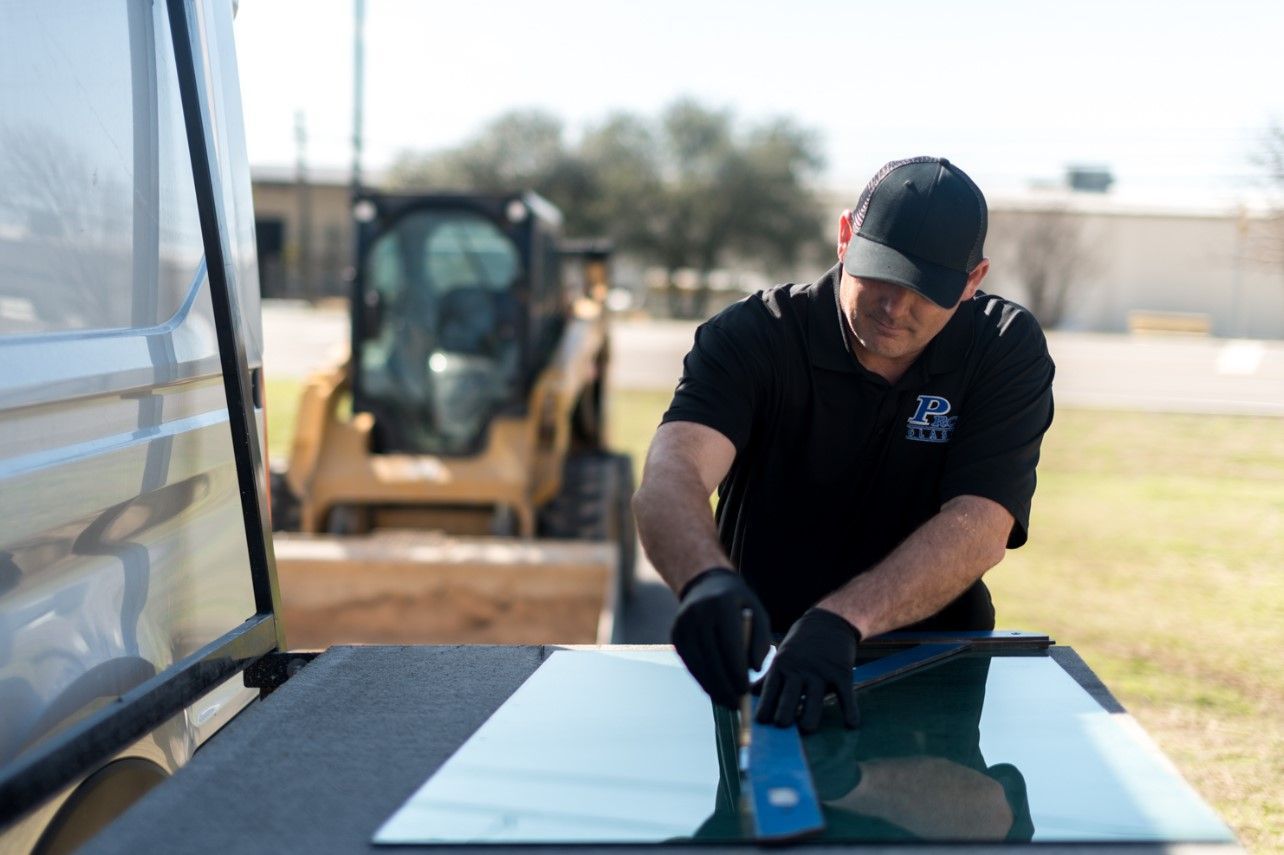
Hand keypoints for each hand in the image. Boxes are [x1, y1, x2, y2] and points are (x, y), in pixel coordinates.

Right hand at [670, 567, 769, 708]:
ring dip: (712, 688)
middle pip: (712, 658)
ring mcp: (683, 623)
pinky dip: (701, 679)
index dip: (736, 672)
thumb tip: (755, 669)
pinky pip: (689, 663)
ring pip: (698, 664)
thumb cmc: (738, 603)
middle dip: (724, 686)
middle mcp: (699, 613)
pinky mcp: (675, 634)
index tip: (745, 691)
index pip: (729, 645)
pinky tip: (713, 691)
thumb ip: (761, 639)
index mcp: (722, 605)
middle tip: (736, 705)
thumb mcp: (757, 612)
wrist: (705, 584)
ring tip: (726, 703)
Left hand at [755, 607, 860, 732]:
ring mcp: (821, 671)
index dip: (764, 708)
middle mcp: (799, 669)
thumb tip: (749, 696)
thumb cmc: (800, 645)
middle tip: (782, 728)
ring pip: (814, 700)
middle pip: (788, 698)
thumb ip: (769, 678)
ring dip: (810, 718)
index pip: (769, 690)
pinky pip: (846, 694)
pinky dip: (849, 710)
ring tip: (806, 729)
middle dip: (784, 716)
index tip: (761, 723)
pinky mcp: (842, 671)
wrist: (829, 622)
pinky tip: (850, 724)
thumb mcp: (782, 656)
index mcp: (782, 666)